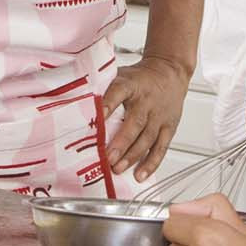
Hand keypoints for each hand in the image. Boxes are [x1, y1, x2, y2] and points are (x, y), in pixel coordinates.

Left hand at [102, 55, 188, 181]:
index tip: (98, 117)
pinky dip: (151, 163)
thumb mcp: (121, 75)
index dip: (108, 104)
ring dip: (132, 156)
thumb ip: (103, 88)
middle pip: (135, 123)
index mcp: (132, 85)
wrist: (170, 70)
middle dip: (121, 142)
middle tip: (108, 158)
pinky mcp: (169, 127)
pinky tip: (140, 175)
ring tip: (118, 169)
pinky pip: (161, 147)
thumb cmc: (140, 77)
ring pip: (147, 138)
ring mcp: (159, 115)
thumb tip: (76, 102)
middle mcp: (146, 101)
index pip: (119, 92)